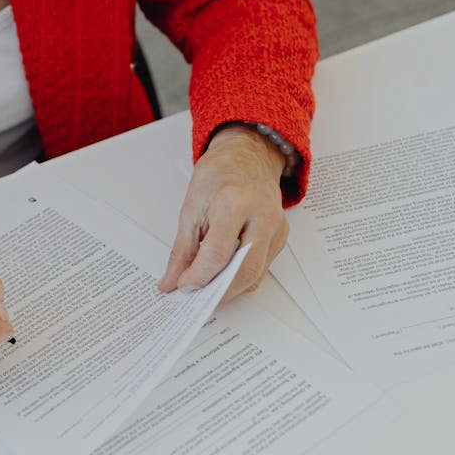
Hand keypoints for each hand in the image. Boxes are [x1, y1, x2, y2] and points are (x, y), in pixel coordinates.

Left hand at [157, 123, 289, 305]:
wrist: (247, 156)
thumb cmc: (218, 176)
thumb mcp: (190, 208)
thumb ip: (182, 250)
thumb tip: (172, 281)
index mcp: (234, 204)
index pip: (218, 254)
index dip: (198, 276)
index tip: (183, 286)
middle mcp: (262, 217)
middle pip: (244, 270)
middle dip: (218, 293)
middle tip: (196, 299)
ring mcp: (277, 227)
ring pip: (256, 274)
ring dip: (229, 288)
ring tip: (206, 289)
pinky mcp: (281, 236)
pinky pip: (262, 268)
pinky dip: (241, 277)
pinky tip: (224, 275)